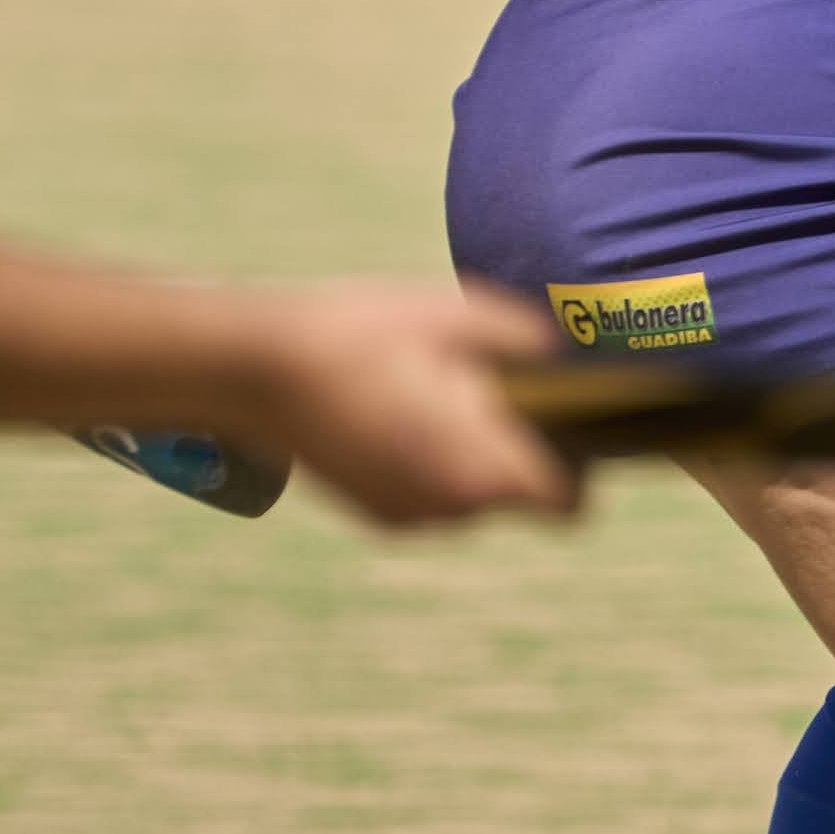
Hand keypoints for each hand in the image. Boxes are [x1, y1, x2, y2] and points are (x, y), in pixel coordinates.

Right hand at [248, 281, 576, 528]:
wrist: (256, 368)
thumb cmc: (361, 335)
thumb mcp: (456, 315)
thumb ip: (525, 340)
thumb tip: (562, 354)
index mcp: (483, 468)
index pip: (569, 508)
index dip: (578, 470)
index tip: (561, 427)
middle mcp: (452, 509)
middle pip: (519, 498)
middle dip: (520, 454)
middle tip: (492, 393)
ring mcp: (410, 517)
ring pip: (472, 498)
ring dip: (471, 460)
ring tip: (436, 397)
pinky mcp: (375, 516)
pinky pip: (429, 497)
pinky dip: (428, 467)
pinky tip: (396, 414)